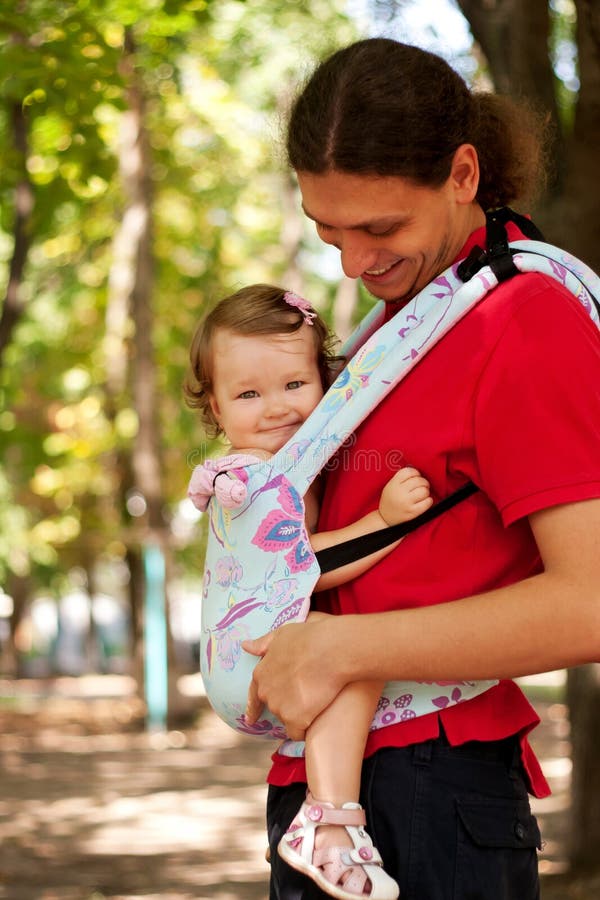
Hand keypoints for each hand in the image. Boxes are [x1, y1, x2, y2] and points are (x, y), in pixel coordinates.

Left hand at [242, 615, 342, 740]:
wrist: (330, 651)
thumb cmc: (309, 638)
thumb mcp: (282, 635)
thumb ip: (262, 644)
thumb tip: (245, 646)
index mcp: (261, 673)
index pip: (254, 695)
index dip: (254, 707)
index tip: (251, 719)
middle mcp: (266, 693)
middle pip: (274, 706)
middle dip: (287, 704)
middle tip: (305, 694)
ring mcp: (279, 707)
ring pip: (287, 718)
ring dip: (298, 714)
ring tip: (315, 698)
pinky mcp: (294, 719)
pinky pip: (297, 732)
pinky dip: (305, 729)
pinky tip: (315, 717)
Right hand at [379, 466, 432, 525]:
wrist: (385, 519)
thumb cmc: (391, 500)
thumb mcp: (390, 486)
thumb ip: (401, 479)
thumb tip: (418, 471)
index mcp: (393, 484)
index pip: (409, 471)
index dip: (416, 473)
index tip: (416, 477)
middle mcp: (399, 492)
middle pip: (418, 480)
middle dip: (423, 482)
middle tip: (422, 486)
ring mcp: (406, 502)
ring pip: (424, 490)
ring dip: (426, 491)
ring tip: (422, 494)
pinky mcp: (413, 512)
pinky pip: (427, 502)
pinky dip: (429, 500)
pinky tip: (425, 501)